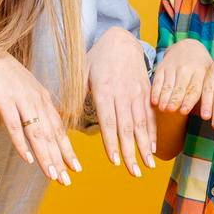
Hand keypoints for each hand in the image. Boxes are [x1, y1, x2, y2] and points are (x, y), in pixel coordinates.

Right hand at [0, 40, 78, 185]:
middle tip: (67, 180)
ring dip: (45, 156)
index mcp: (44, 100)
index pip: (58, 130)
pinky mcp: (4, 101)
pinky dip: (21, 143)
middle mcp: (37, 101)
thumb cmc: (6, 78)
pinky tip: (27, 158)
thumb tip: (42, 133)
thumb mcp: (27, 94)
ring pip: (36, 133)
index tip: (75, 168)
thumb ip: (36, 112)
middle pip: (51, 135)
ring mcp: (21, 101)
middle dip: (60, 159)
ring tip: (52, 175)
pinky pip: (14, 125)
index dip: (67, 150)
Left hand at [86, 27, 156, 176]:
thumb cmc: (97, 58)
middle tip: (134, 173)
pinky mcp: (147, 92)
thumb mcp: (81, 71)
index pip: (108, 121)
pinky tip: (153, 148)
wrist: (122, 40)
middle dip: (131, 152)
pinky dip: (152, 133)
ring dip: (144, 147)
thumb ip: (74, 93)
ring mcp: (137, 93)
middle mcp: (123, 93)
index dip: (112, 142)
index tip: (114, 161)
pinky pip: (151, 115)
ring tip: (148, 166)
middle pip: (127, 127)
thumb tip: (60, 115)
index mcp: (104, 90)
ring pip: (141, 124)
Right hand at [152, 39, 212, 113]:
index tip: (184, 111)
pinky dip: (155, 91)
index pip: (194, 88)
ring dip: (164, 97)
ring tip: (163, 108)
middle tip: (171, 110)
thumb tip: (208, 113)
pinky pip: (157, 80)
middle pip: (180, 87)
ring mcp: (173, 67)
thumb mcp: (207, 75)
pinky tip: (154, 101)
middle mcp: (187, 68)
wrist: (187, 46)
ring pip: (168, 85)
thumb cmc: (200, 68)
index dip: (188, 101)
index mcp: (201, 72)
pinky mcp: (162, 67)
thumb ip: (208, 92)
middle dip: (175, 99)